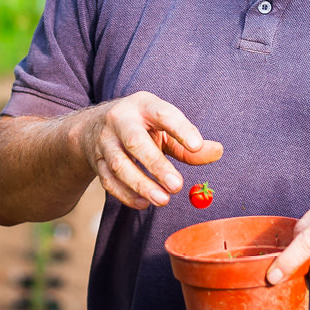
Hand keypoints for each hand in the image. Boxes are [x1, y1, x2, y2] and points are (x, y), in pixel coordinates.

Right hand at [72, 91, 222, 209]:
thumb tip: (217, 152)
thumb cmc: (140, 127)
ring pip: (119, 165)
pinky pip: (109, 181)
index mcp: (143, 105)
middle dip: (156, 165)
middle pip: (135, 142)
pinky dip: (126, 195)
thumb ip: (188, 141)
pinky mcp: (96, 162)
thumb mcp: (163, 126)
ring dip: (141, 185)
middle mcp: (120, 120)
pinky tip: (144, 204)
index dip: (181, 129)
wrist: (92, 128)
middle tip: (177, 185)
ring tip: (163, 200)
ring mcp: (104, 142)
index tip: (197, 145)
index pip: (163, 114)